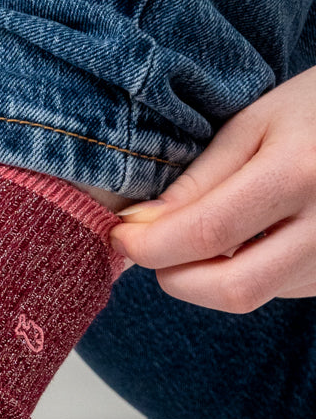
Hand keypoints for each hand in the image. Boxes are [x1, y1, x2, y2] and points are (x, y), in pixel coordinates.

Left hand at [110, 66, 315, 312]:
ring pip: (253, 295)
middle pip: (232, 288)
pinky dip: (244, 271)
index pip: (207, 233)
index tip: (120, 236)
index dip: (150, 245)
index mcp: (303, 172)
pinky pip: (277, 289)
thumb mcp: (257, 123)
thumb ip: (198, 180)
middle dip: (175, 276)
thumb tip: (140, 228)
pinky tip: (251, 235)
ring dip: (208, 274)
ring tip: (208, 227)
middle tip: (154, 245)